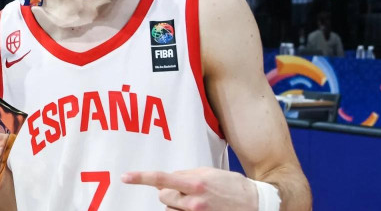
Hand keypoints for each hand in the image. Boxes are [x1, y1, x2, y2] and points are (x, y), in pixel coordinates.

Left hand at [123, 167, 257, 210]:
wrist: (255, 204)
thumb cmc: (233, 187)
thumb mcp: (210, 173)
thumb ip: (187, 174)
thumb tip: (168, 178)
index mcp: (196, 183)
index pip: (162, 178)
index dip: (141, 177)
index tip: (125, 177)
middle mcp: (194, 201)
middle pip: (164, 196)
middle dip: (170, 192)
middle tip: (187, 190)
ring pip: (170, 210)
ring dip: (177, 205)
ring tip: (197, 202)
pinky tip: (195, 208)